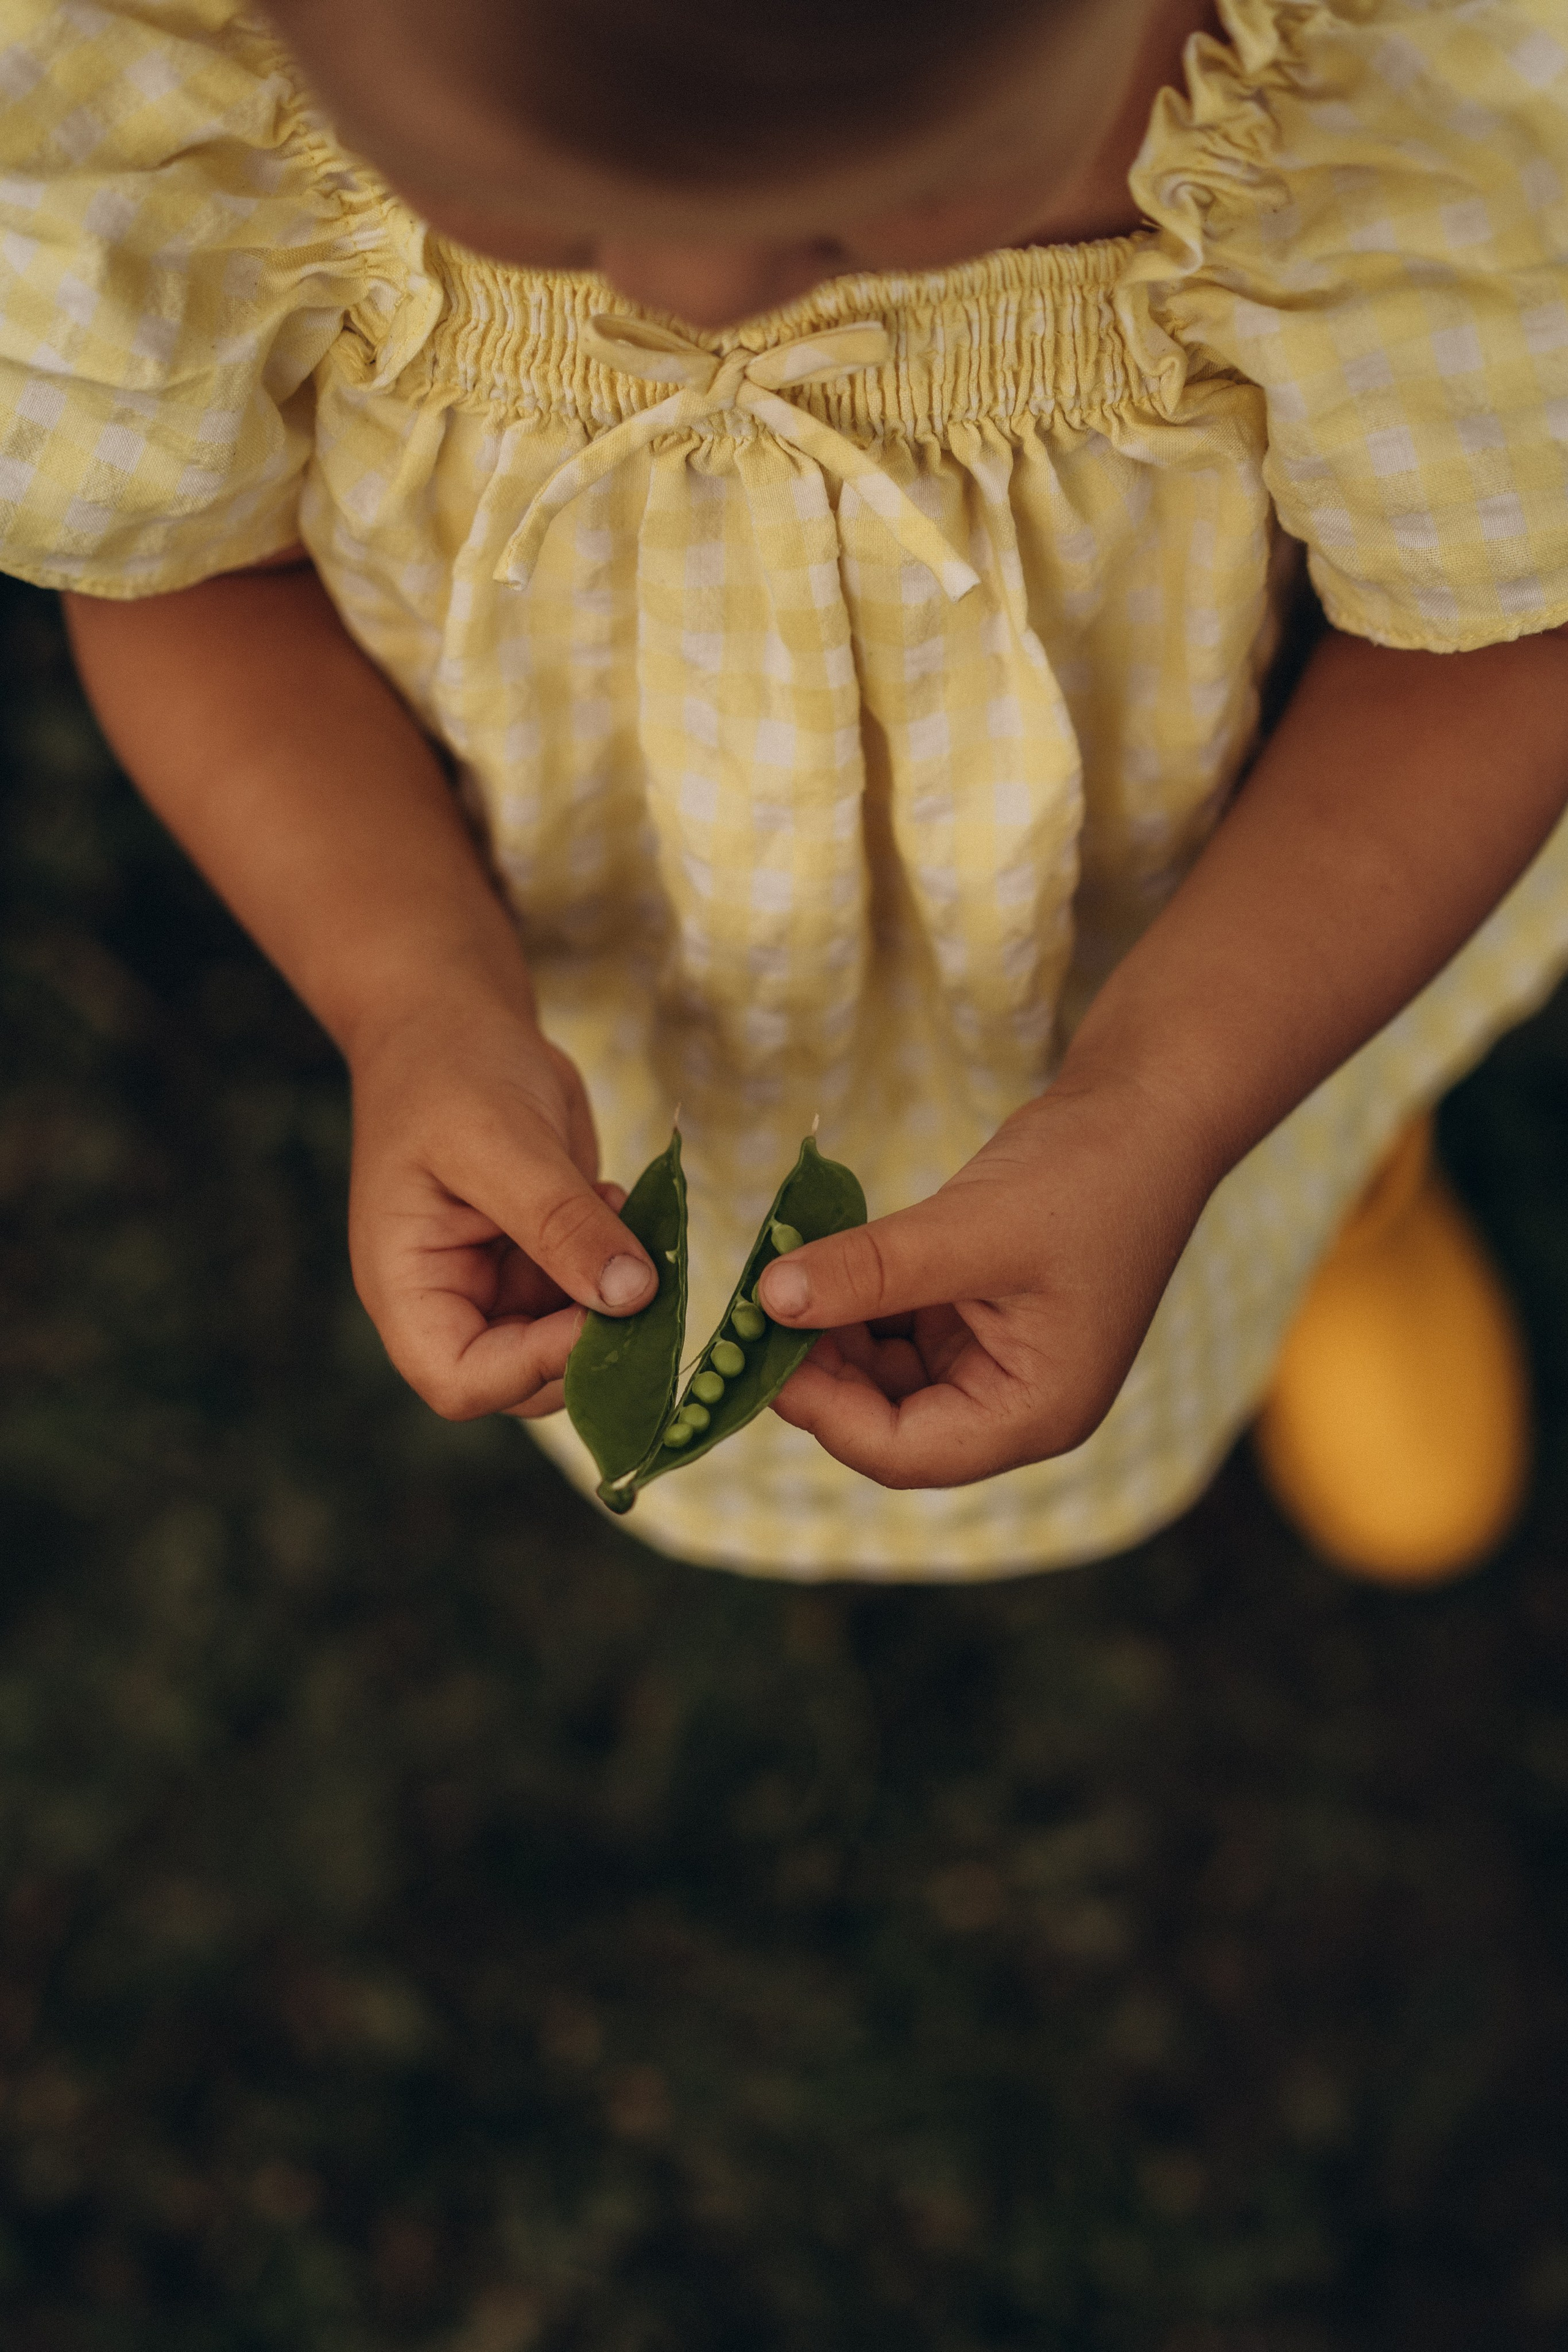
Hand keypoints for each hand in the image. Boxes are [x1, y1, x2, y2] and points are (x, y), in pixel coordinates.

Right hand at [347, 992, 657, 1420]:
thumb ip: (560, 1224)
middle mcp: (452, 1302)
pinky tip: (613, 1199)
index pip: (461, 1382)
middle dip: (591, 1340)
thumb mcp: (501, 1144)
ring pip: (572, 1344)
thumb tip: (631, 1297)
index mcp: (408, 1288)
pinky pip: (594, 1295)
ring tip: (614, 1208)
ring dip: (616, 1299)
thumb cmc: (451, 1071)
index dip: (535, 1369)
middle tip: (642, 1273)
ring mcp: (500, 1286)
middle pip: (525, 1380)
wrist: (454, 1020)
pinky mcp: (544, 1261)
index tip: (601, 1311)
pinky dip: (621, 1263)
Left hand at [761, 1072, 1216, 1487]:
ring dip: (829, 1330)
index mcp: (1035, 1412)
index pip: (903, 1452)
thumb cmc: (1087, 1177)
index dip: (824, 1411)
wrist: (1148, 1112)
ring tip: (779, 1273)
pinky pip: (895, 1328)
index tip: (757, 1349)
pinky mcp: (977, 1316)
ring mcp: (996, 1361)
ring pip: (882, 1375)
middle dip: (819, 1369)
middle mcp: (1015, 1403)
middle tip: (753, 1308)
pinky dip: (854, 1299)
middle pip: (886, 1421)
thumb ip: (869, 1271)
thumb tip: (767, 1301)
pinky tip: (820, 1257)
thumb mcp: (969, 1229)